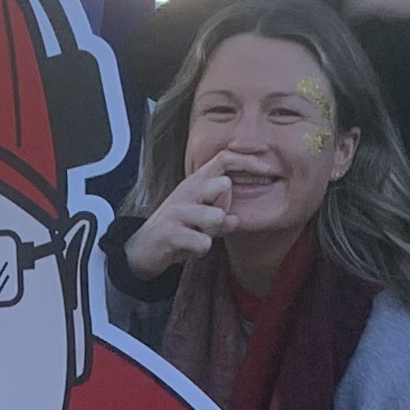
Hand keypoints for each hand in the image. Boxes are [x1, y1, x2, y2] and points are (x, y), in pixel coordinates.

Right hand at [124, 159, 236, 278]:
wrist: (142, 250)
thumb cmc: (175, 230)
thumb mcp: (200, 218)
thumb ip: (220, 215)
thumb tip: (236, 220)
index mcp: (194, 182)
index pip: (223, 159)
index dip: (246, 161)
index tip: (266, 169)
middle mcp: (186, 191)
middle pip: (224, 185)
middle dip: (225, 207)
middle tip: (211, 222)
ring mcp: (177, 211)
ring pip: (216, 216)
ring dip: (212, 233)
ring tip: (197, 236)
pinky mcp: (171, 232)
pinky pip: (204, 243)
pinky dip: (200, 251)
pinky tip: (187, 249)